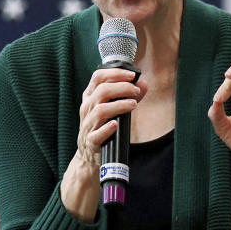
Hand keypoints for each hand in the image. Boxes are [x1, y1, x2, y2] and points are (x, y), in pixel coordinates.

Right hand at [61, 67, 145, 217]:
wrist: (90, 156)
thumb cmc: (103, 127)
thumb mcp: (113, 108)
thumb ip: (128, 95)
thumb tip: (143, 84)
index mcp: (90, 97)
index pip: (97, 77)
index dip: (115, 73)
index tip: (132, 75)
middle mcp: (86, 109)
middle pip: (101, 91)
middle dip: (121, 88)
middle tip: (136, 91)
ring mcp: (87, 125)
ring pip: (100, 110)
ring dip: (119, 105)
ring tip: (133, 104)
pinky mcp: (91, 141)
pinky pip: (97, 134)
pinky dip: (107, 129)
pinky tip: (117, 125)